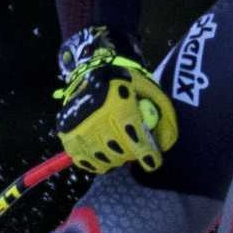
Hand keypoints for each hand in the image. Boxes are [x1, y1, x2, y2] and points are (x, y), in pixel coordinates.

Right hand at [55, 27, 178, 174]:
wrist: (92, 70)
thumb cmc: (127, 84)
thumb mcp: (149, 91)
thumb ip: (163, 115)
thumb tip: (166, 143)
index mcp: (118, 102)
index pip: (134, 137)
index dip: (146, 153)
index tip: (153, 161)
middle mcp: (96, 115)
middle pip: (119, 150)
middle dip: (132, 155)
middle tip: (136, 150)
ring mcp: (79, 125)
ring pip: (102, 158)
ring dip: (116, 158)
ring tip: (121, 150)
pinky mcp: (67, 133)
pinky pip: (83, 160)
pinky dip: (97, 162)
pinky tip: (106, 155)